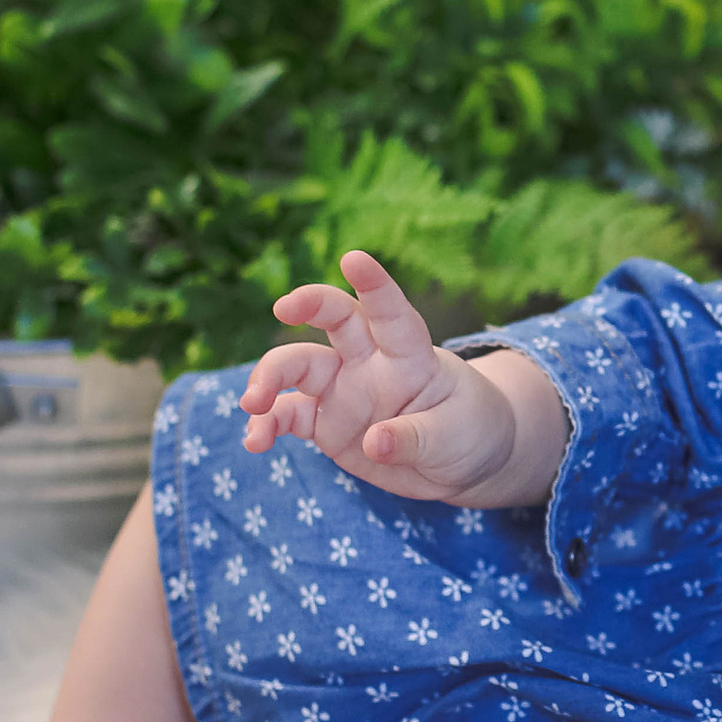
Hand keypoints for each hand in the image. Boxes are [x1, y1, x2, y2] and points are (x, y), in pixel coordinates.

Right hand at [238, 251, 515, 503]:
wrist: (462, 463)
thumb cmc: (469, 432)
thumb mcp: (454, 436)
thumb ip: (415, 437)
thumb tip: (373, 443)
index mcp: (411, 356)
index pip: (392, 313)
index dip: (374, 285)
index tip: (353, 258)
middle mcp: (371, 363)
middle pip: (336, 319)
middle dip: (308, 304)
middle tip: (284, 307)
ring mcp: (344, 389)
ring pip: (298, 367)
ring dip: (269, 378)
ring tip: (252, 403)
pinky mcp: (326, 422)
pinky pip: (286, 416)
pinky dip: (266, 424)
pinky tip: (255, 441)